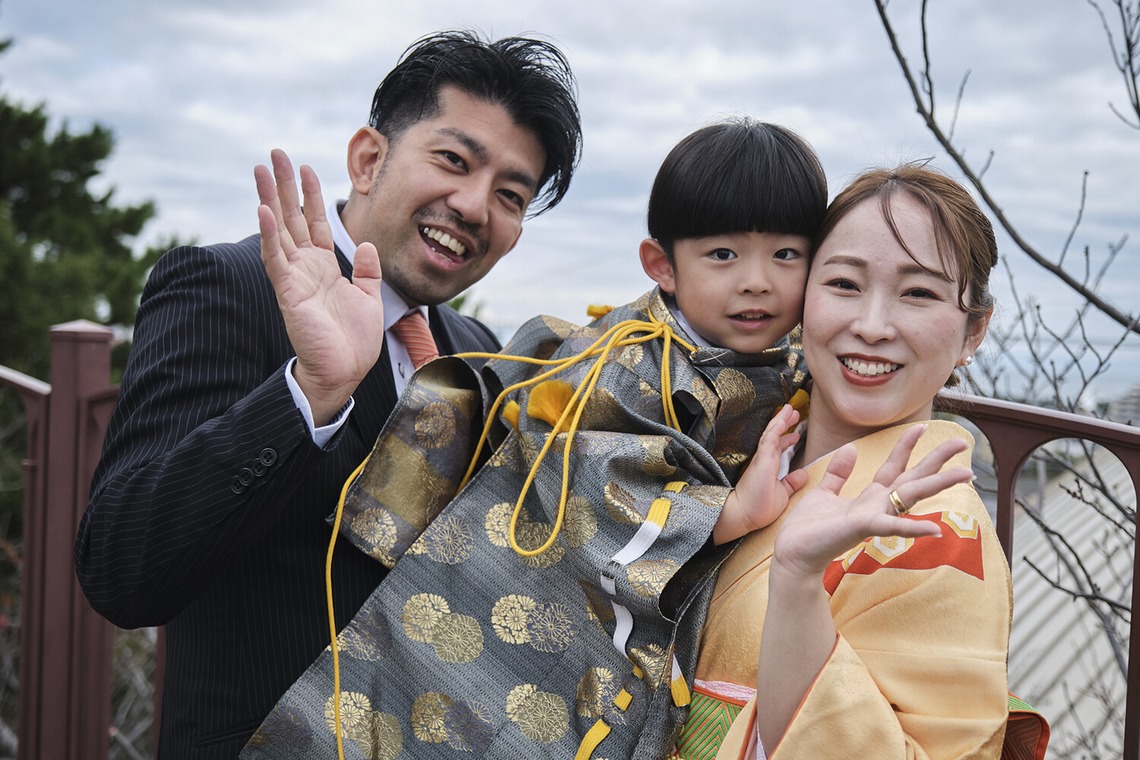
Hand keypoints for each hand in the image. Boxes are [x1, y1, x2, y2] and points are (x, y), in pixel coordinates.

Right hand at [255, 149, 384, 423]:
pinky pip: (275, 258)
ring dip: (269, 199)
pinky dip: (269, 234)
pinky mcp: (288, 291)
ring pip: (278, 230)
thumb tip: (366, 244)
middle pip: (291, 217)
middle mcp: (305, 267)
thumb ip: (366, 271)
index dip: (311, 195)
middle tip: (274, 153)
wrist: (344, 371)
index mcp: (324, 267)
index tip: (306, 167)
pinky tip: (262, 210)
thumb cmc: (353, 341)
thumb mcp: (368, 298)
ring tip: (260, 169)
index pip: (315, 223)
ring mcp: (294, 277)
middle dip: (284, 185)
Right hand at [713, 404, 806, 543]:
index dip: (786, 438)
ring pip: (772, 434)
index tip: (795, 433)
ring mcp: (762, 459)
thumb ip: (791, 483)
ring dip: (781, 420)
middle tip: (794, 412)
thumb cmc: (759, 508)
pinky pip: (769, 440)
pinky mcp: (761, 460)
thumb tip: (803, 474)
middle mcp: (764, 460)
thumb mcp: (782, 494)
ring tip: (789, 409)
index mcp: (769, 467)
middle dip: (784, 423)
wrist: (744, 516)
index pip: (778, 448)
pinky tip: (782, 419)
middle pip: (775, 436)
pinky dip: (776, 428)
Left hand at [771, 424, 972, 579]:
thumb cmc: (810, 528)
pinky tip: (935, 530)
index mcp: (869, 497)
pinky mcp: (862, 527)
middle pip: (913, 477)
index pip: (895, 466)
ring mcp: (873, 516)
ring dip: (938, 484)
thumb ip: (839, 473)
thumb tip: (850, 448)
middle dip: (937, 459)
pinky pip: (890, 526)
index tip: (922, 426)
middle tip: (962, 442)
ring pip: (911, 495)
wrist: (794, 553)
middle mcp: (877, 505)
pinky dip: (913, 528)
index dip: (907, 445)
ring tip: (966, 474)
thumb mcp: (824, 492)